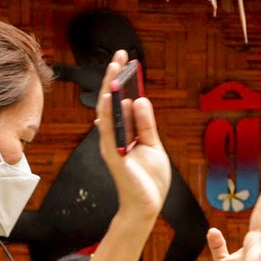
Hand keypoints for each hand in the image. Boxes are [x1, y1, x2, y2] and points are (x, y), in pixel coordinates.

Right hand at [92, 53, 172, 222]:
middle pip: (112, 101)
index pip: (122, 102)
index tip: (128, 61)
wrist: (147, 206)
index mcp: (125, 133)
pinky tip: (111, 96)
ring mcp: (112, 145)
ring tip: (114, 66)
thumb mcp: (153, 146)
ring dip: (110, 87)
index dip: (124, 82)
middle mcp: (115, 136)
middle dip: (115, 77)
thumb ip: (145, 124)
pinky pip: (109, 130)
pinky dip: (108, 113)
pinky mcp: (114, 155)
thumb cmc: (149, 180)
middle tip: (119, 55)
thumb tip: (138, 99)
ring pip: (107, 111)